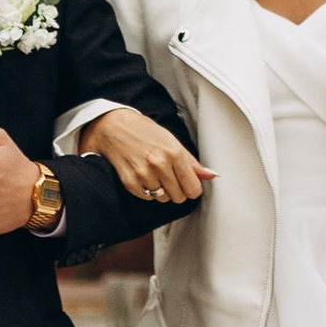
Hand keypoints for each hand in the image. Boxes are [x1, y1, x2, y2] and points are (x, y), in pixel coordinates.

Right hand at [75, 102, 208, 210]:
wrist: (113, 127)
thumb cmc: (144, 131)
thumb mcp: (172, 141)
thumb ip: (192, 162)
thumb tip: (211, 175)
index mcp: (174, 153)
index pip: (193, 189)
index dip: (192, 188)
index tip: (188, 183)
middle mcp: (159, 164)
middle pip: (179, 197)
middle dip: (177, 190)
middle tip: (170, 176)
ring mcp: (143, 175)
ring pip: (163, 199)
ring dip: (162, 190)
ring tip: (155, 173)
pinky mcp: (130, 182)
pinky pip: (147, 198)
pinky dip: (147, 191)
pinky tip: (143, 176)